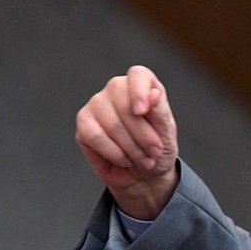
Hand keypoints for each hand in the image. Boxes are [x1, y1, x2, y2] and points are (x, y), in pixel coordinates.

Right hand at [76, 65, 178, 218]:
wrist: (144, 175)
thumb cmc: (158, 149)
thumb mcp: (167, 133)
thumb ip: (160, 111)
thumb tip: (153, 93)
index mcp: (142, 86)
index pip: (137, 75)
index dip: (139, 91)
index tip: (142, 112)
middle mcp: (117, 90)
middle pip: (125, 105)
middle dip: (143, 136)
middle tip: (154, 153)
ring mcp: (97, 104)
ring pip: (112, 124)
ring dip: (132, 149)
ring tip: (143, 160)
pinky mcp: (83, 123)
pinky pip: (96, 137)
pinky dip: (114, 153)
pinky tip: (125, 160)